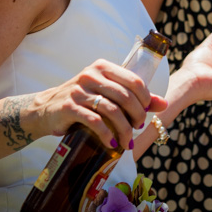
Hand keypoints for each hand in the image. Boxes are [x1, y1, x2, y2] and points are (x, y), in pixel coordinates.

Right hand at [32, 59, 167, 151]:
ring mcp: (79, 91)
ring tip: (127, 141)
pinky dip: (106, 135)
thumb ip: (135, 97)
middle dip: (137, 116)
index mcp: (103, 67)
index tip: (147, 113)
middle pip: (125, 97)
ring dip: (124, 129)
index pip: (134, 80)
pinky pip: (94, 122)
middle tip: (138, 128)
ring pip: (112, 110)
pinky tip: (111, 144)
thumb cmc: (83, 100)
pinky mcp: (69, 107)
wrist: (46, 109)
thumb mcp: (108, 93)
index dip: (146, 98)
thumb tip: (164, 104)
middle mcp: (91, 75)